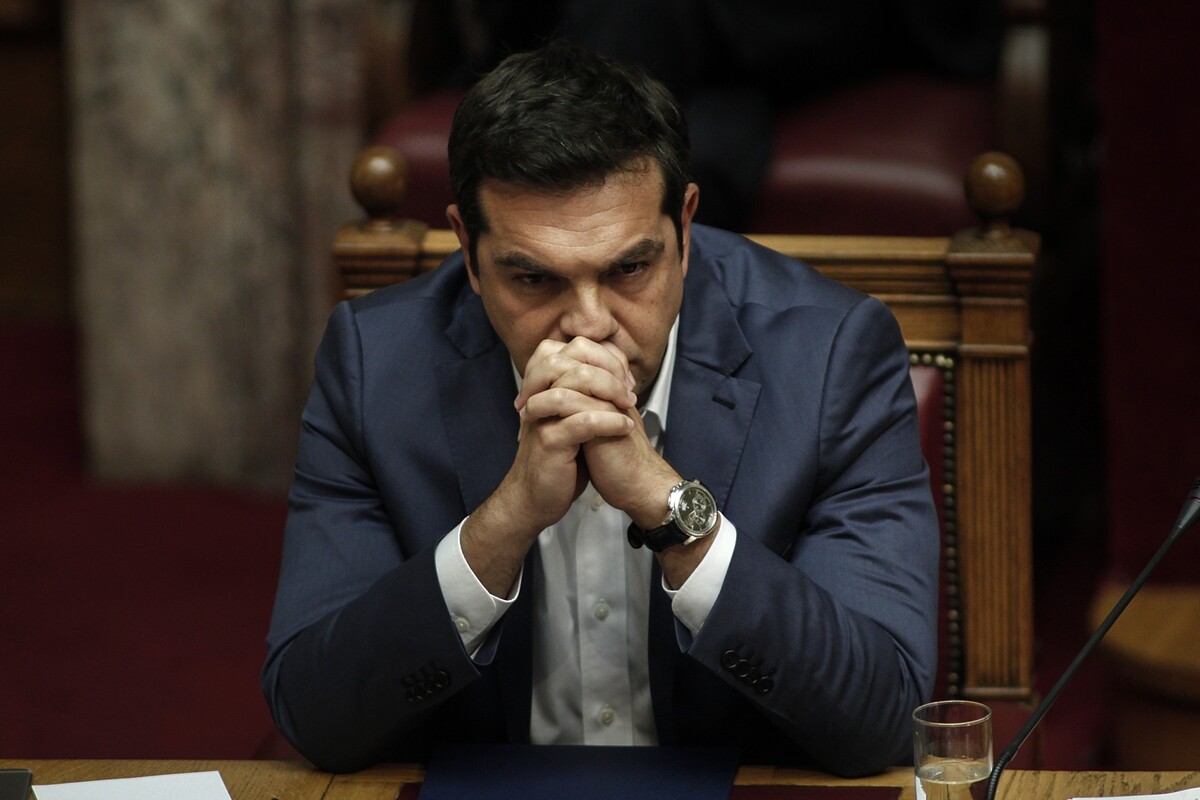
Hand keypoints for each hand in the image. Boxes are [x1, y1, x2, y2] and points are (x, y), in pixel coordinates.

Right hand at [463, 337, 636, 595]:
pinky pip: (581, 422)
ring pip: (573, 385)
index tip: (626, 377)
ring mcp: (539, 417)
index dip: (603, 356)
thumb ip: (587, 393)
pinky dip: (608, 421)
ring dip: (609, 392)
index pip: (571, 349)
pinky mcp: (547, 442)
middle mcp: (537, 395)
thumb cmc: (560, 459)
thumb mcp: (574, 419)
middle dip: (607, 369)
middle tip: (630, 390)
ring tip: (630, 406)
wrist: (536, 498)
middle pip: (570, 359)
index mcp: (542, 386)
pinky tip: (625, 426)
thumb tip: (617, 367)